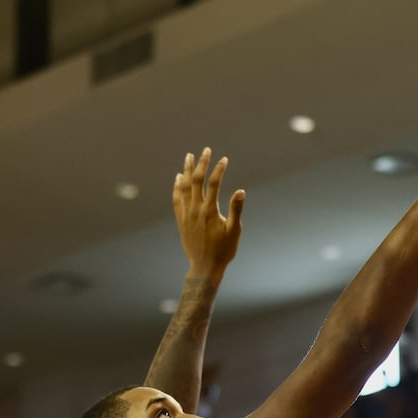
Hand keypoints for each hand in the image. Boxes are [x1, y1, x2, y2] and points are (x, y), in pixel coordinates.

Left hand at [172, 148, 245, 279]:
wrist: (204, 267)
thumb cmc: (223, 250)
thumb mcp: (234, 231)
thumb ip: (236, 210)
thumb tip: (240, 191)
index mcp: (209, 211)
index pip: (213, 184)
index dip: (219, 170)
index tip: (224, 159)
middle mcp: (195, 210)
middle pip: (196, 181)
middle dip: (201, 164)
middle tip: (206, 150)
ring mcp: (186, 214)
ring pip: (184, 187)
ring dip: (187, 170)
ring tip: (189, 157)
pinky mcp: (181, 220)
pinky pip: (177, 199)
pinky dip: (177, 187)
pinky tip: (178, 178)